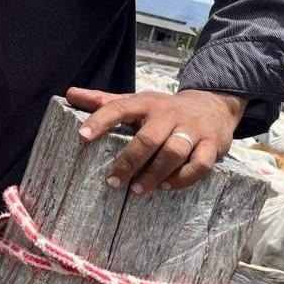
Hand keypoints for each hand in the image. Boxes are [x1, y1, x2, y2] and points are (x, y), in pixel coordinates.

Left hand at [66, 87, 248, 194]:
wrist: (213, 105)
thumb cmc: (163, 110)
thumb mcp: (136, 102)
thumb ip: (104, 101)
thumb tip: (70, 93)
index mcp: (146, 103)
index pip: (119, 107)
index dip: (100, 120)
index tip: (81, 136)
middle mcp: (170, 114)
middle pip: (149, 137)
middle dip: (129, 161)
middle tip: (112, 182)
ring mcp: (193, 130)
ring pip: (174, 151)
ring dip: (155, 173)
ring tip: (137, 189)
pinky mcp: (212, 145)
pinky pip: (200, 164)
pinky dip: (182, 178)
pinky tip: (166, 186)